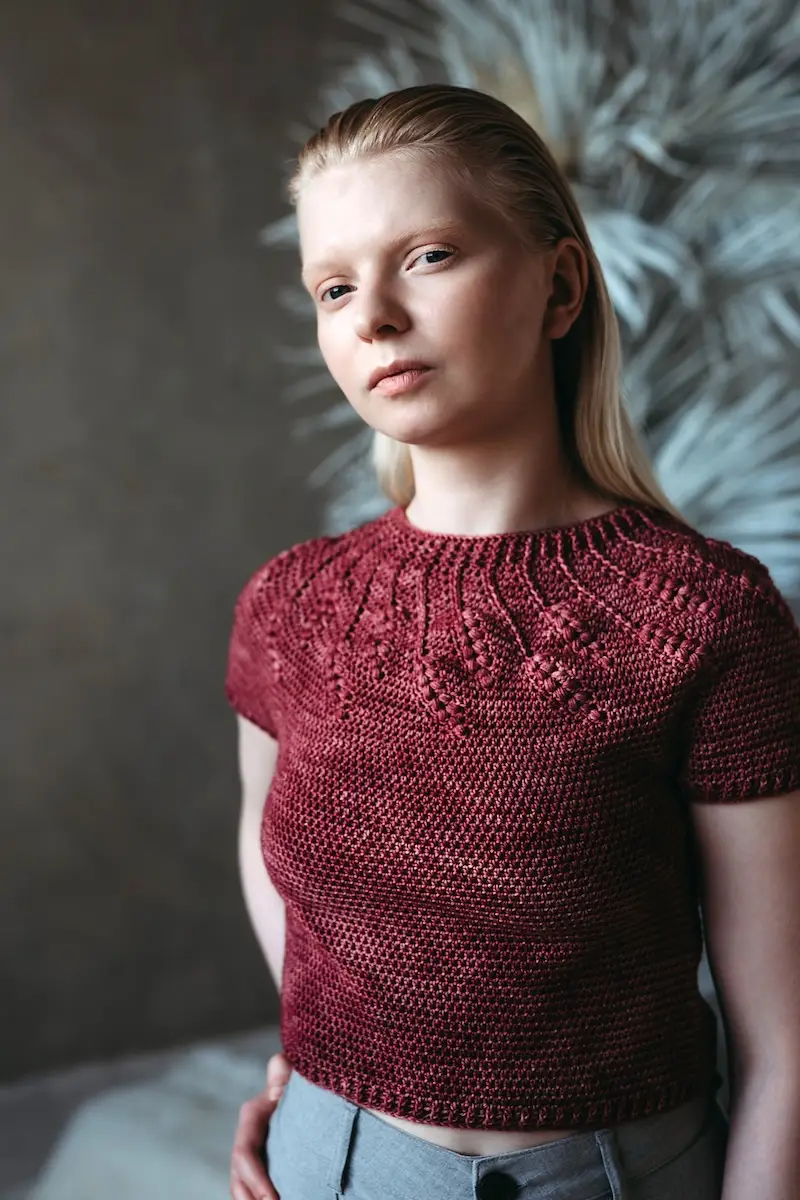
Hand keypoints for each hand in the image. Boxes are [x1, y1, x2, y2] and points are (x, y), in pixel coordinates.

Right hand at [230, 1050, 291, 1199]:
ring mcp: (251, 1157)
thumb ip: (284, 1070)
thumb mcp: (292, 1074)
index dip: (256, 1180)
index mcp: (251, 1117)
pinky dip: (257, 1198)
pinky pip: (252, 1191)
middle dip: (252, 1199)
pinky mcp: (261, 1167)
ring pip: (241, 1189)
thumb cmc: (300, 1081)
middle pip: (239, 1180)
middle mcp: (246, 1139)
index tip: (273, 1199)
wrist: (306, 1090)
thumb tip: (280, 1071)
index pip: (244, 1155)